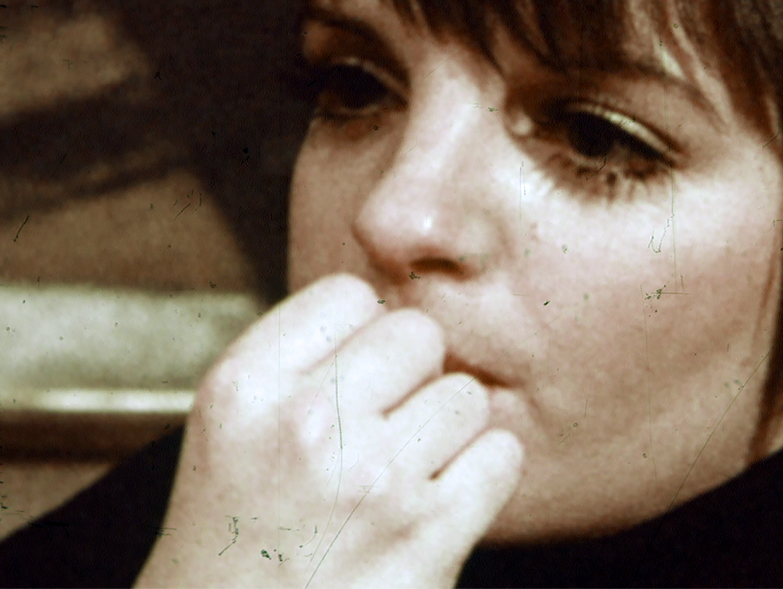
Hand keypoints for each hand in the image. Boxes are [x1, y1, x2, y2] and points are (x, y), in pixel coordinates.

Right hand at [136, 275, 523, 587]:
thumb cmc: (237, 532)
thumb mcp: (230, 425)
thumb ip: (303, 357)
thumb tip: (397, 309)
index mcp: (245, 387)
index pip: (350, 295)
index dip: (360, 334)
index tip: (350, 377)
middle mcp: (306, 425)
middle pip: (418, 334)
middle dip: (411, 374)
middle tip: (382, 424)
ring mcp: (372, 482)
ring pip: (466, 395)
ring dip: (446, 430)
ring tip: (403, 469)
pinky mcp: (428, 537)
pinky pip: (502, 455)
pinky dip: (483, 475)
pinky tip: (440, 499)